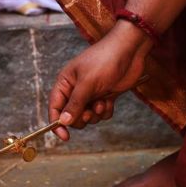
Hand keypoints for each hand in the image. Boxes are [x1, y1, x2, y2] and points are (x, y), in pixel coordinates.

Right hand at [48, 21, 152, 140]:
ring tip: (103, 101)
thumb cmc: (105, 60)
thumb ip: (75, 104)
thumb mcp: (87, 83)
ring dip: (96, 114)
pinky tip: (110, 100)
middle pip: (71, 116)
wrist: (130, 50)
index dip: (57, 123)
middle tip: (90, 111)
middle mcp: (76, 90)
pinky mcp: (105, 96)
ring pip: (87, 117)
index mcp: (65, 83)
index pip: (55, 107)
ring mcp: (91, 94)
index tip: (64, 136)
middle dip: (81, 117)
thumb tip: (63, 122)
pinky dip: (106, 111)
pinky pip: (101, 114)